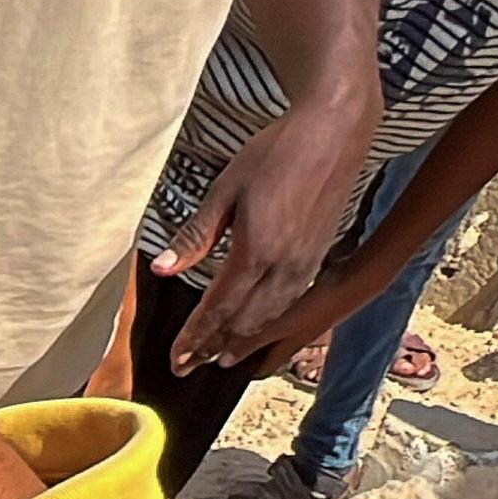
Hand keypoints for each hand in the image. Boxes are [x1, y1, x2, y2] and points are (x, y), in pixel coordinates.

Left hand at [150, 94, 376, 370]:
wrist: (335, 131)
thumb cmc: (275, 153)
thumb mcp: (224, 191)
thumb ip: (195, 236)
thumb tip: (162, 270)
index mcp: (257, 252)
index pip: (218, 308)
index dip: (195, 337)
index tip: (177, 360)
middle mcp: (284, 266)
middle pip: (244, 322)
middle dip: (214, 347)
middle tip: (189, 367)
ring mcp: (306, 263)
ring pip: (270, 317)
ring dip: (242, 340)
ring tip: (220, 357)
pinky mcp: (319, 255)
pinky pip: (289, 302)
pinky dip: (268, 322)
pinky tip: (257, 326)